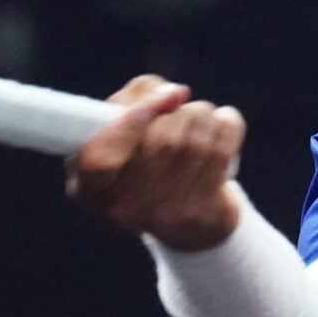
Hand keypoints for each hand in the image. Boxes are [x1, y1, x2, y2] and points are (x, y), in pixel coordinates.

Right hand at [65, 75, 243, 250]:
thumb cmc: (147, 160)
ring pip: (194, 139)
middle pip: (159, 140)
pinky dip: (227, 124)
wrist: (189, 222)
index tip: (156, 99)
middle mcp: (122, 209)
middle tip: (179, 108)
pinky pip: (222, 149)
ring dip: (202, 114)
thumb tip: (175, 94)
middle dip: (176, 110)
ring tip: (200, 119)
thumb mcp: (122, 130)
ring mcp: (164, 215)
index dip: (128, 123)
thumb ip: (133, 99)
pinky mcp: (202, 214)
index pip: (99, 157)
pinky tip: (222, 125)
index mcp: (89, 188)